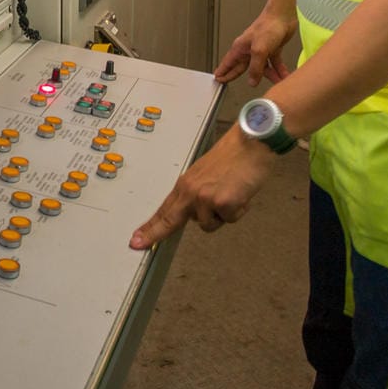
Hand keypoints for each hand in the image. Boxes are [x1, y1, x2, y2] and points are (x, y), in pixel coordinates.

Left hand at [130, 127, 272, 248]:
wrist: (250, 145)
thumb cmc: (233, 157)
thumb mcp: (205, 174)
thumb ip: (196, 193)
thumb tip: (192, 213)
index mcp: (186, 184)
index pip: (164, 210)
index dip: (150, 227)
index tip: (137, 239)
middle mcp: (191, 191)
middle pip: (169, 220)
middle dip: (154, 234)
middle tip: (139, 243)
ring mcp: (206, 198)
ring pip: (209, 224)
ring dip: (222, 215)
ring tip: (232, 194)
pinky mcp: (224, 203)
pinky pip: (230, 219)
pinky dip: (238, 210)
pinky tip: (241, 194)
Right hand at [212, 12, 295, 86]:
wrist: (283, 15)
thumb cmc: (268, 25)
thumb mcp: (259, 50)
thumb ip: (255, 68)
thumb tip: (252, 81)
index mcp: (241, 48)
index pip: (228, 63)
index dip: (222, 72)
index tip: (218, 79)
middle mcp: (249, 49)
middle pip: (242, 67)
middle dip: (238, 76)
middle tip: (231, 84)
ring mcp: (261, 49)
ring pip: (262, 68)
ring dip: (269, 76)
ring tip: (275, 83)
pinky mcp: (273, 48)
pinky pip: (275, 64)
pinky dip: (279, 70)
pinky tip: (283, 75)